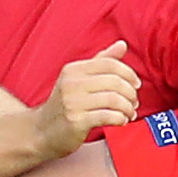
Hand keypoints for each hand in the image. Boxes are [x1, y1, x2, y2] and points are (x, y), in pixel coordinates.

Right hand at [34, 41, 143, 157]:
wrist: (41, 132)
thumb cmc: (65, 105)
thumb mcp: (79, 79)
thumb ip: (101, 61)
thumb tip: (122, 44)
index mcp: (73, 70)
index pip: (110, 64)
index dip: (129, 73)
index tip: (136, 84)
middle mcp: (71, 84)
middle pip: (115, 82)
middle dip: (131, 93)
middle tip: (134, 103)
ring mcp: (72, 103)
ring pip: (114, 99)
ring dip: (128, 108)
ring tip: (129, 114)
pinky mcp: (75, 121)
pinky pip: (107, 116)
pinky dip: (120, 119)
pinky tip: (121, 121)